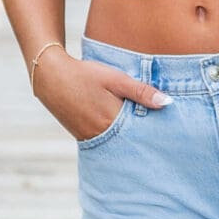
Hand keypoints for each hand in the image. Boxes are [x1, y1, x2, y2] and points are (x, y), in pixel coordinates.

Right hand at [35, 50, 168, 141]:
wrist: (50, 77)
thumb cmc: (84, 74)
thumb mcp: (115, 79)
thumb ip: (141, 91)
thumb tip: (167, 103)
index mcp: (112, 121)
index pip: (142, 133)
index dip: (156, 132)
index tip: (169, 130)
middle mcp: (102, 135)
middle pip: (131, 142)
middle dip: (145, 138)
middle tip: (162, 137)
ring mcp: (91, 138)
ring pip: (118, 143)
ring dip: (130, 138)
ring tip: (144, 132)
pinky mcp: (83, 136)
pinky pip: (106, 141)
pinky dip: (116, 137)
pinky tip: (122, 129)